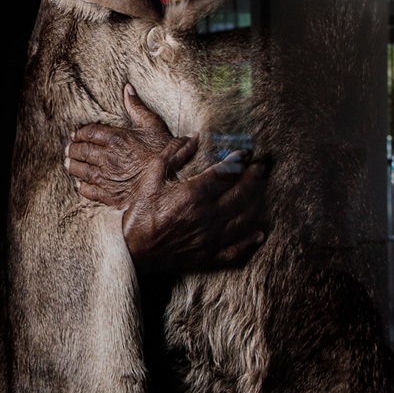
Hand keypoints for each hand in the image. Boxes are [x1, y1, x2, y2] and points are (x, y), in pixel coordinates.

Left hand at [65, 83, 178, 206]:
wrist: (169, 184)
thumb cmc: (163, 152)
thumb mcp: (154, 125)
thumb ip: (137, 107)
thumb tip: (127, 88)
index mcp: (116, 139)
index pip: (89, 133)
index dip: (80, 133)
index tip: (76, 134)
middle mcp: (108, 158)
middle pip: (82, 151)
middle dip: (73, 149)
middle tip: (69, 148)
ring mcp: (107, 178)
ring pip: (81, 170)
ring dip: (73, 166)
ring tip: (68, 163)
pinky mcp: (110, 195)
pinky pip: (90, 191)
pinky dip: (82, 187)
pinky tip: (79, 184)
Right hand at [65, 84, 266, 272]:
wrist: (132, 249)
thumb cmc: (139, 211)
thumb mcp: (151, 176)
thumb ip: (173, 153)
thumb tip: (194, 136)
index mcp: (193, 194)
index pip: (226, 172)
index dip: (240, 160)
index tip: (247, 153)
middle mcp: (207, 216)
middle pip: (242, 193)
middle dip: (255, 177)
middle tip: (261, 167)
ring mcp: (211, 238)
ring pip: (245, 218)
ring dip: (258, 203)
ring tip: (262, 191)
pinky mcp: (210, 256)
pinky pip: (238, 249)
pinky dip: (251, 241)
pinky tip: (259, 232)